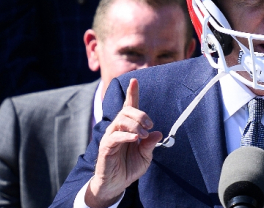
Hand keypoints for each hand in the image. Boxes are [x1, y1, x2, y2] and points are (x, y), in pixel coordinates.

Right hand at [85, 78, 161, 206]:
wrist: (116, 184)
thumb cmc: (129, 167)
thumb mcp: (145, 156)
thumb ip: (150, 144)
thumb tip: (157, 133)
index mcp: (128, 128)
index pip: (129, 107)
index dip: (132, 93)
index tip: (135, 80)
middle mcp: (117, 128)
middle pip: (126, 111)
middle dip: (140, 114)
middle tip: (150, 126)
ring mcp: (110, 137)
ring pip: (120, 120)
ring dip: (135, 125)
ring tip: (143, 135)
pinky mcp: (106, 147)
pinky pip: (115, 136)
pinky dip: (126, 135)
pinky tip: (135, 139)